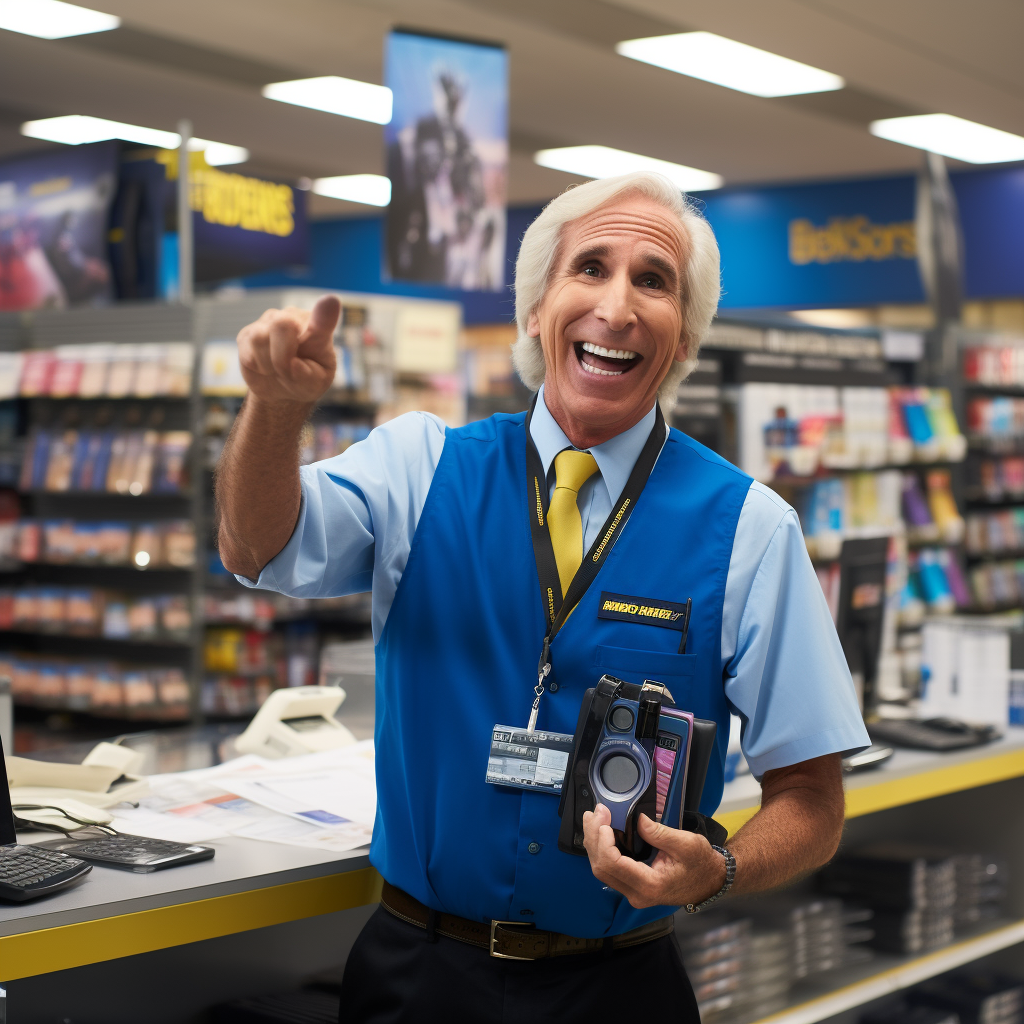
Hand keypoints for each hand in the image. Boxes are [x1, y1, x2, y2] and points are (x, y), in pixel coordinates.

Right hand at [236, 295, 340, 404]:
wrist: (283, 390)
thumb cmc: (306, 382)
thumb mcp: (317, 382)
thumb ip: (308, 373)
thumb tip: (294, 363)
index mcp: (318, 325)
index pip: (322, 317)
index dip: (324, 313)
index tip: (331, 302)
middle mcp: (293, 316)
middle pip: (281, 324)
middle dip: (282, 358)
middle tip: (290, 373)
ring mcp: (268, 321)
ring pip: (259, 338)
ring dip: (269, 364)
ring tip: (278, 370)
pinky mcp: (247, 334)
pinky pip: (247, 351)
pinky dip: (257, 366)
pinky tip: (265, 367)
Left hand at [582, 805, 726, 908]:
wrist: (710, 881)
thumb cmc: (701, 864)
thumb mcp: (686, 844)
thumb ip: (659, 833)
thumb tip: (638, 819)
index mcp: (650, 885)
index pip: (613, 864)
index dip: (603, 841)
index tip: (604, 820)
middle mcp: (637, 894)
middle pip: (602, 868)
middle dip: (594, 838)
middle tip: (595, 813)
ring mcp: (633, 892)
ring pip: (602, 870)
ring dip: (594, 843)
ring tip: (592, 818)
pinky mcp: (632, 886)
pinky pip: (609, 870)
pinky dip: (601, 849)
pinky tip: (600, 832)